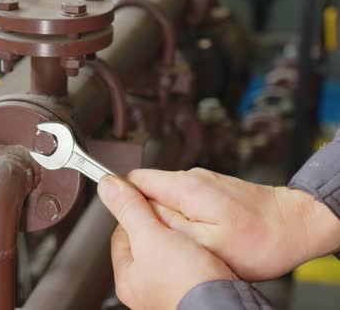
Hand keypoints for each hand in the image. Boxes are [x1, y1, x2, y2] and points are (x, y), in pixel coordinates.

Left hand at [97, 176, 236, 309]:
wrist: (222, 307)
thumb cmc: (185, 285)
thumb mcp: (151, 237)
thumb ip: (130, 210)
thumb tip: (108, 187)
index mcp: (127, 278)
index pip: (122, 233)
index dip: (134, 212)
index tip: (145, 199)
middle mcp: (144, 289)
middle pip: (146, 243)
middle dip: (159, 226)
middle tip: (172, 215)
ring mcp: (168, 291)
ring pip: (169, 252)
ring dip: (179, 238)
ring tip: (190, 231)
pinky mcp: (192, 291)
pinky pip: (190, 263)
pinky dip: (196, 252)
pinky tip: (204, 249)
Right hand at [127, 168, 339, 280]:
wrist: (297, 226)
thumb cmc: (260, 240)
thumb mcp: (204, 243)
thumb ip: (165, 224)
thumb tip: (133, 210)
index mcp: (185, 187)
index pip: (133, 181)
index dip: (123, 200)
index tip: (125, 220)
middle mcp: (191, 177)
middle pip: (148, 190)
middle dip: (148, 215)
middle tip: (168, 240)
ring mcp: (202, 181)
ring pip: (166, 198)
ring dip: (168, 220)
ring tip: (189, 241)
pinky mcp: (211, 189)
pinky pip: (183, 202)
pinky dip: (185, 219)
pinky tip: (202, 236)